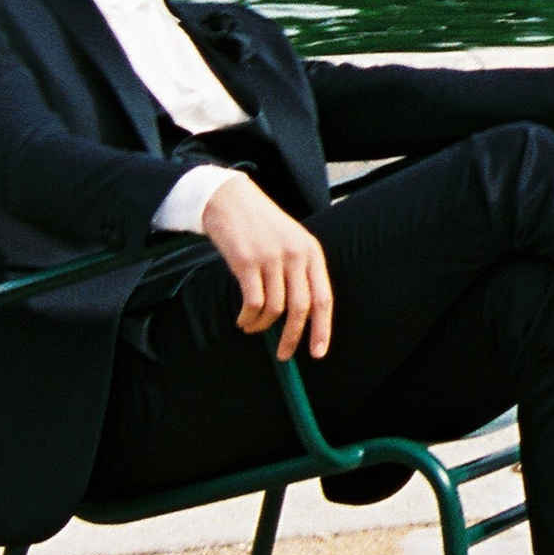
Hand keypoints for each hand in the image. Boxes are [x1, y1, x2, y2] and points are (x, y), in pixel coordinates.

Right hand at [199, 175, 333, 362]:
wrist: (230, 199)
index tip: (317, 353)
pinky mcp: (247, 261)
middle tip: (283, 355)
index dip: (322, 329)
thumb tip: (299, 320)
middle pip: (301, 308)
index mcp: (312, 252)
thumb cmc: (260, 225)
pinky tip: (243, 319)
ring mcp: (271, 257)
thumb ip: (298, 273)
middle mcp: (295, 254)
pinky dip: (247, 318)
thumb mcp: (290, 242)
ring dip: (262, 327)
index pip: (323, 298)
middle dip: (292, 337)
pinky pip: (252, 303)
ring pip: (274, 309)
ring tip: (252, 327)